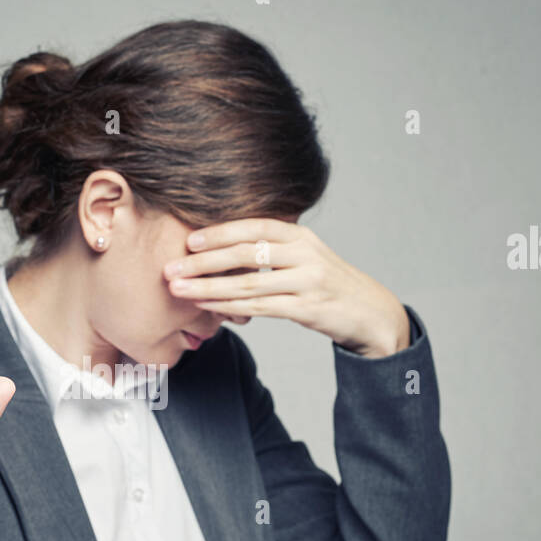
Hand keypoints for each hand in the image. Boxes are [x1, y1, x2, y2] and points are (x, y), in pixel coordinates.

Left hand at [163, 218, 411, 357]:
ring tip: (178, 289)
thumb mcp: (306, 258)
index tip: (189, 239)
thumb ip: (273, 250)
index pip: (255, 227)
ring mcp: (308, 282)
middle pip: (246, 254)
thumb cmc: (328, 285)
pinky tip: (207, 306)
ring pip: (248, 284)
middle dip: (203, 261)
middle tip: (170, 267)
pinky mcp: (308, 309)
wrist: (371, 313)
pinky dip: (229, 306)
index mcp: (301, 237)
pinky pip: (260, 307)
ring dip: (208, 287)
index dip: (221, 231)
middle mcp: (305, 254)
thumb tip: (225, 247)